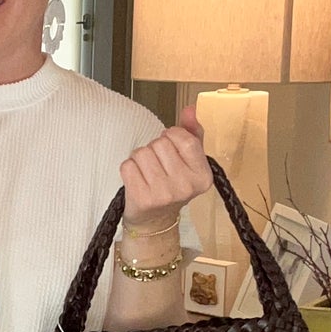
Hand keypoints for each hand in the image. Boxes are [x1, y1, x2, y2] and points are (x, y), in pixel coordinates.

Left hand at [120, 100, 211, 229]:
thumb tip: (190, 109)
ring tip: (147, 172)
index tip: (170, 146)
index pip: (184, 139)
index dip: (172, 136)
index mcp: (203, 176)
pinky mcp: (142, 198)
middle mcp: (186, 187)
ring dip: (140, 158)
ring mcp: (163, 194)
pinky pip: (127, 165)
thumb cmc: (172, 186)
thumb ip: (192, 133)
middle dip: (155, 148)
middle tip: (158, 166)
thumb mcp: (189, 161)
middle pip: (160, 143)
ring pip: (142, 152)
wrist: (155, 221)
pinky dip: (129, 168)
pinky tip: (137, 180)